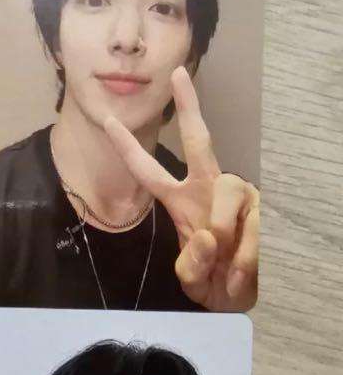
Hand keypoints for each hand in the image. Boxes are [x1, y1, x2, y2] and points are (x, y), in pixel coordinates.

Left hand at [104, 67, 258, 310]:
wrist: (249, 299)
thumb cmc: (216, 283)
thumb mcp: (193, 282)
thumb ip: (190, 265)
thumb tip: (204, 236)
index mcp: (181, 202)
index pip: (149, 172)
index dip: (128, 149)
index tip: (110, 120)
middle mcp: (209, 189)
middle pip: (199, 142)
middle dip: (190, 107)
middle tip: (179, 75)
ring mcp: (239, 194)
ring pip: (228, 191)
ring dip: (223, 233)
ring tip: (225, 270)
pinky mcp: (263, 206)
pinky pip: (252, 222)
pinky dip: (244, 256)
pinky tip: (241, 275)